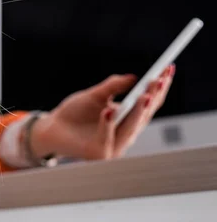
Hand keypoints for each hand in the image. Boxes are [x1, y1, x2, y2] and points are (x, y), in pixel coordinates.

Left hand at [30, 65, 175, 159]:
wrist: (52, 128)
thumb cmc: (75, 112)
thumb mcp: (94, 95)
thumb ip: (112, 87)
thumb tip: (134, 77)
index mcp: (129, 120)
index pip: (149, 103)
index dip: (160, 87)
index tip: (168, 69)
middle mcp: (126, 134)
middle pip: (145, 116)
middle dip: (154, 97)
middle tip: (159, 80)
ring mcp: (115, 146)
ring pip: (130, 128)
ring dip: (138, 111)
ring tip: (144, 94)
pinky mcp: (99, 153)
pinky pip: (106, 137)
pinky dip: (107, 123)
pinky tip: (109, 110)